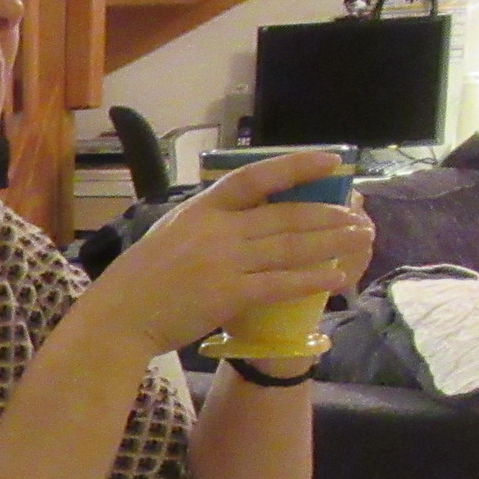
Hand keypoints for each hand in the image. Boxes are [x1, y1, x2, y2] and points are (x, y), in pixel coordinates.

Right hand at [79, 150, 373, 359]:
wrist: (119, 317)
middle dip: (327, 214)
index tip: (331, 160)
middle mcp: (218, 230)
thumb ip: (205, 222)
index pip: (256, 177)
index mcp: (201, 209)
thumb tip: (239, 216)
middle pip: (285, 215)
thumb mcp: (169, 234)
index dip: (297, 166)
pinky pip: (282, 283)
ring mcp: (225, 262)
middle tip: (359, 214)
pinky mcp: (230, 294)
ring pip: (291, 247)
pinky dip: (313, 279)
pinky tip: (338, 277)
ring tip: (360, 238)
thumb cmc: (138, 279)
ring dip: (331, 242)